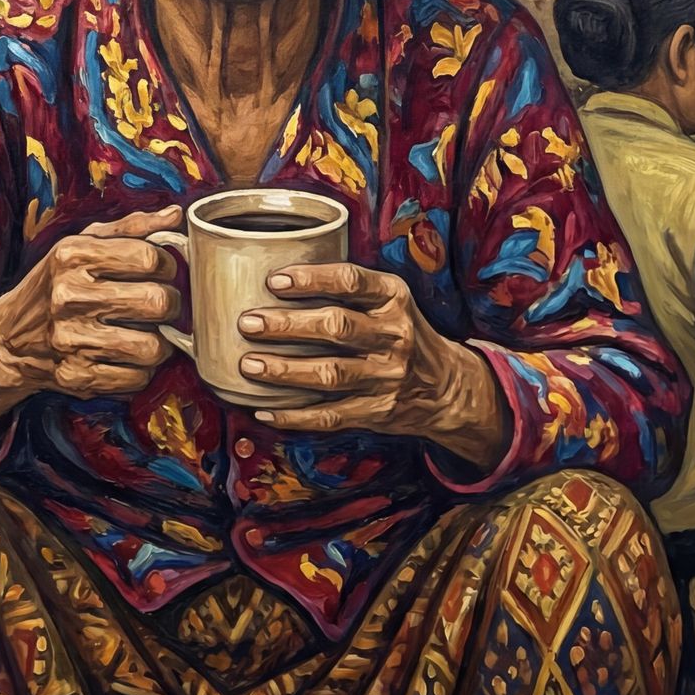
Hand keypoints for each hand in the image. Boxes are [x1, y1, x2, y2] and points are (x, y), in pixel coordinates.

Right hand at [0, 207, 181, 400]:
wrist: (6, 341)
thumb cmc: (55, 285)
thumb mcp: (81, 245)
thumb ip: (131, 228)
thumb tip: (176, 216)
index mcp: (73, 255)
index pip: (150, 258)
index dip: (168, 266)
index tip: (160, 273)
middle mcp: (68, 296)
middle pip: (158, 301)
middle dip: (170, 305)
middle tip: (160, 306)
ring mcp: (71, 340)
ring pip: (153, 347)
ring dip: (160, 343)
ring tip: (146, 333)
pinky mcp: (75, 377)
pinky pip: (137, 378)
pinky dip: (141, 371)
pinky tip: (127, 357)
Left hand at [237, 260, 502, 456]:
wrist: (447, 387)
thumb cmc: (398, 333)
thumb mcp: (389, 300)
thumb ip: (347, 289)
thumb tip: (272, 278)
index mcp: (394, 298)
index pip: (352, 281)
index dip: (311, 279)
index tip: (273, 280)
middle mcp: (395, 335)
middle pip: (337, 327)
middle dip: (288, 325)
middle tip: (247, 323)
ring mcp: (388, 377)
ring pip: (331, 374)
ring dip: (286, 370)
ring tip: (249, 364)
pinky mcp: (380, 412)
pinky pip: (332, 416)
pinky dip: (296, 415)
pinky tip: (265, 411)